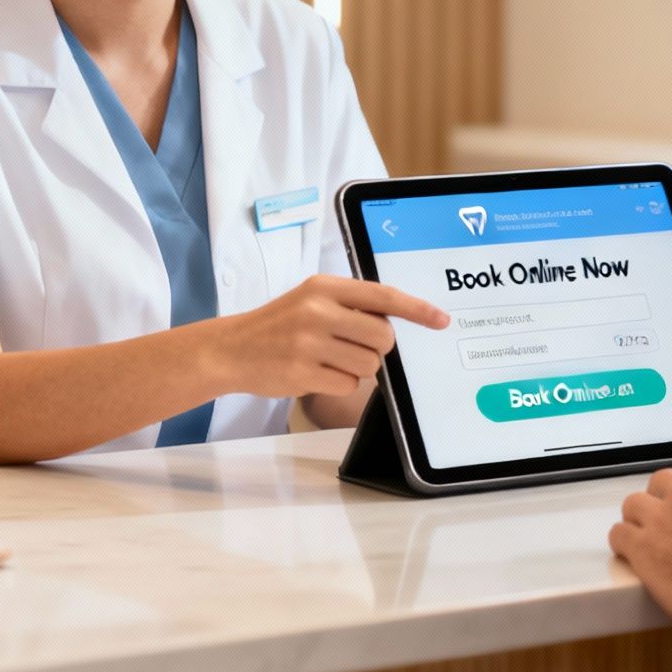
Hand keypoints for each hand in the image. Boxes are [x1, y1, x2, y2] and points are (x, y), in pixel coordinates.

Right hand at [216, 276, 447, 397]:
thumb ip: (350, 305)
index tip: (441, 320)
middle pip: (383, 337)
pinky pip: (348, 384)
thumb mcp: (312, 300)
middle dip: (378, 348)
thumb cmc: (279, 325)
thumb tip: (396, 324)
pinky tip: (316, 372)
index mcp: (325, 287)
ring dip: (357, 368)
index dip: (417, 310)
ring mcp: (309, 343)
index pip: (383, 296)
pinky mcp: (302, 373)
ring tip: (328, 359)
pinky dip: (340, 383)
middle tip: (353, 346)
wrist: (230, 348)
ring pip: (369, 364)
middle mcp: (318, 311)